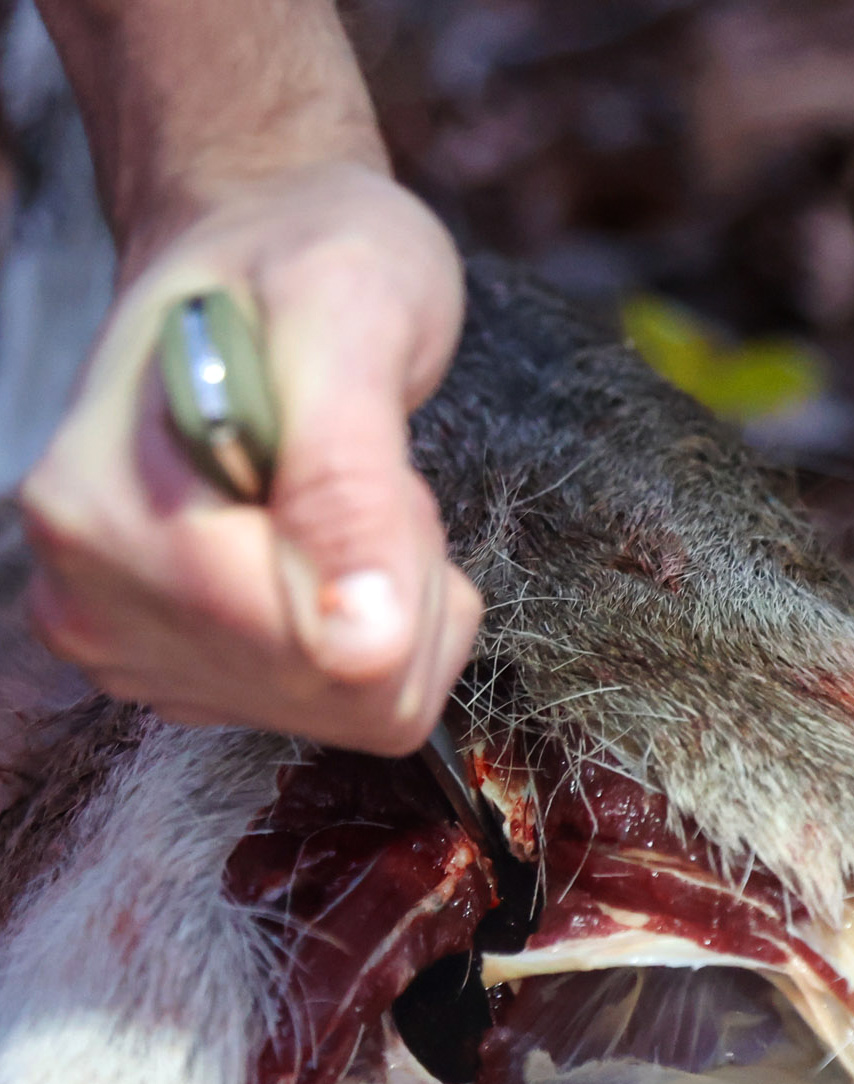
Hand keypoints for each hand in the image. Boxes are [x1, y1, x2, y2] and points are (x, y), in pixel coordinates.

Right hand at [20, 161, 481, 754]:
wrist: (259, 246)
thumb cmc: (305, 258)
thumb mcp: (350, 320)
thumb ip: (348, 482)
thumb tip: (358, 641)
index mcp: (101, 515)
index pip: (320, 650)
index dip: (393, 557)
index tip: (361, 451)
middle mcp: (93, 599)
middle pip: (343, 689)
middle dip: (400, 575)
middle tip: (358, 460)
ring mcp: (136, 645)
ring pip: (359, 707)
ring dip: (396, 595)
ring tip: (339, 483)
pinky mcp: (191, 674)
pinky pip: (354, 705)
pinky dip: (382, 622)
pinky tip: (331, 532)